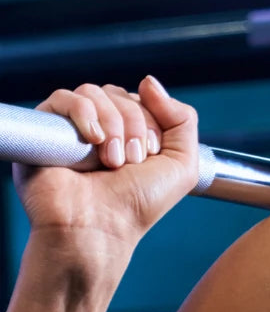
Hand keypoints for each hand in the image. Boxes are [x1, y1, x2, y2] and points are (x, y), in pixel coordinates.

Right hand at [12, 76, 200, 253]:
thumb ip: (183, 120)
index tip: (149, 155)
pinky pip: (62, 98)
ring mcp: (72, 128)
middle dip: (134, 124)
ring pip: (93, 92)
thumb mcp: (181, 165)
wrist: (99, 229)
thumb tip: (149, 81)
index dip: (151, 121)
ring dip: (112, 125)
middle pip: (119, 94)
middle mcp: (100, 129)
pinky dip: (83, 113)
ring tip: (112, 160)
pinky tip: (92, 139)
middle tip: (132, 161)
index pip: (140, 100)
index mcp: (129, 135)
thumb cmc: (138, 205)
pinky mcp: (45, 130)